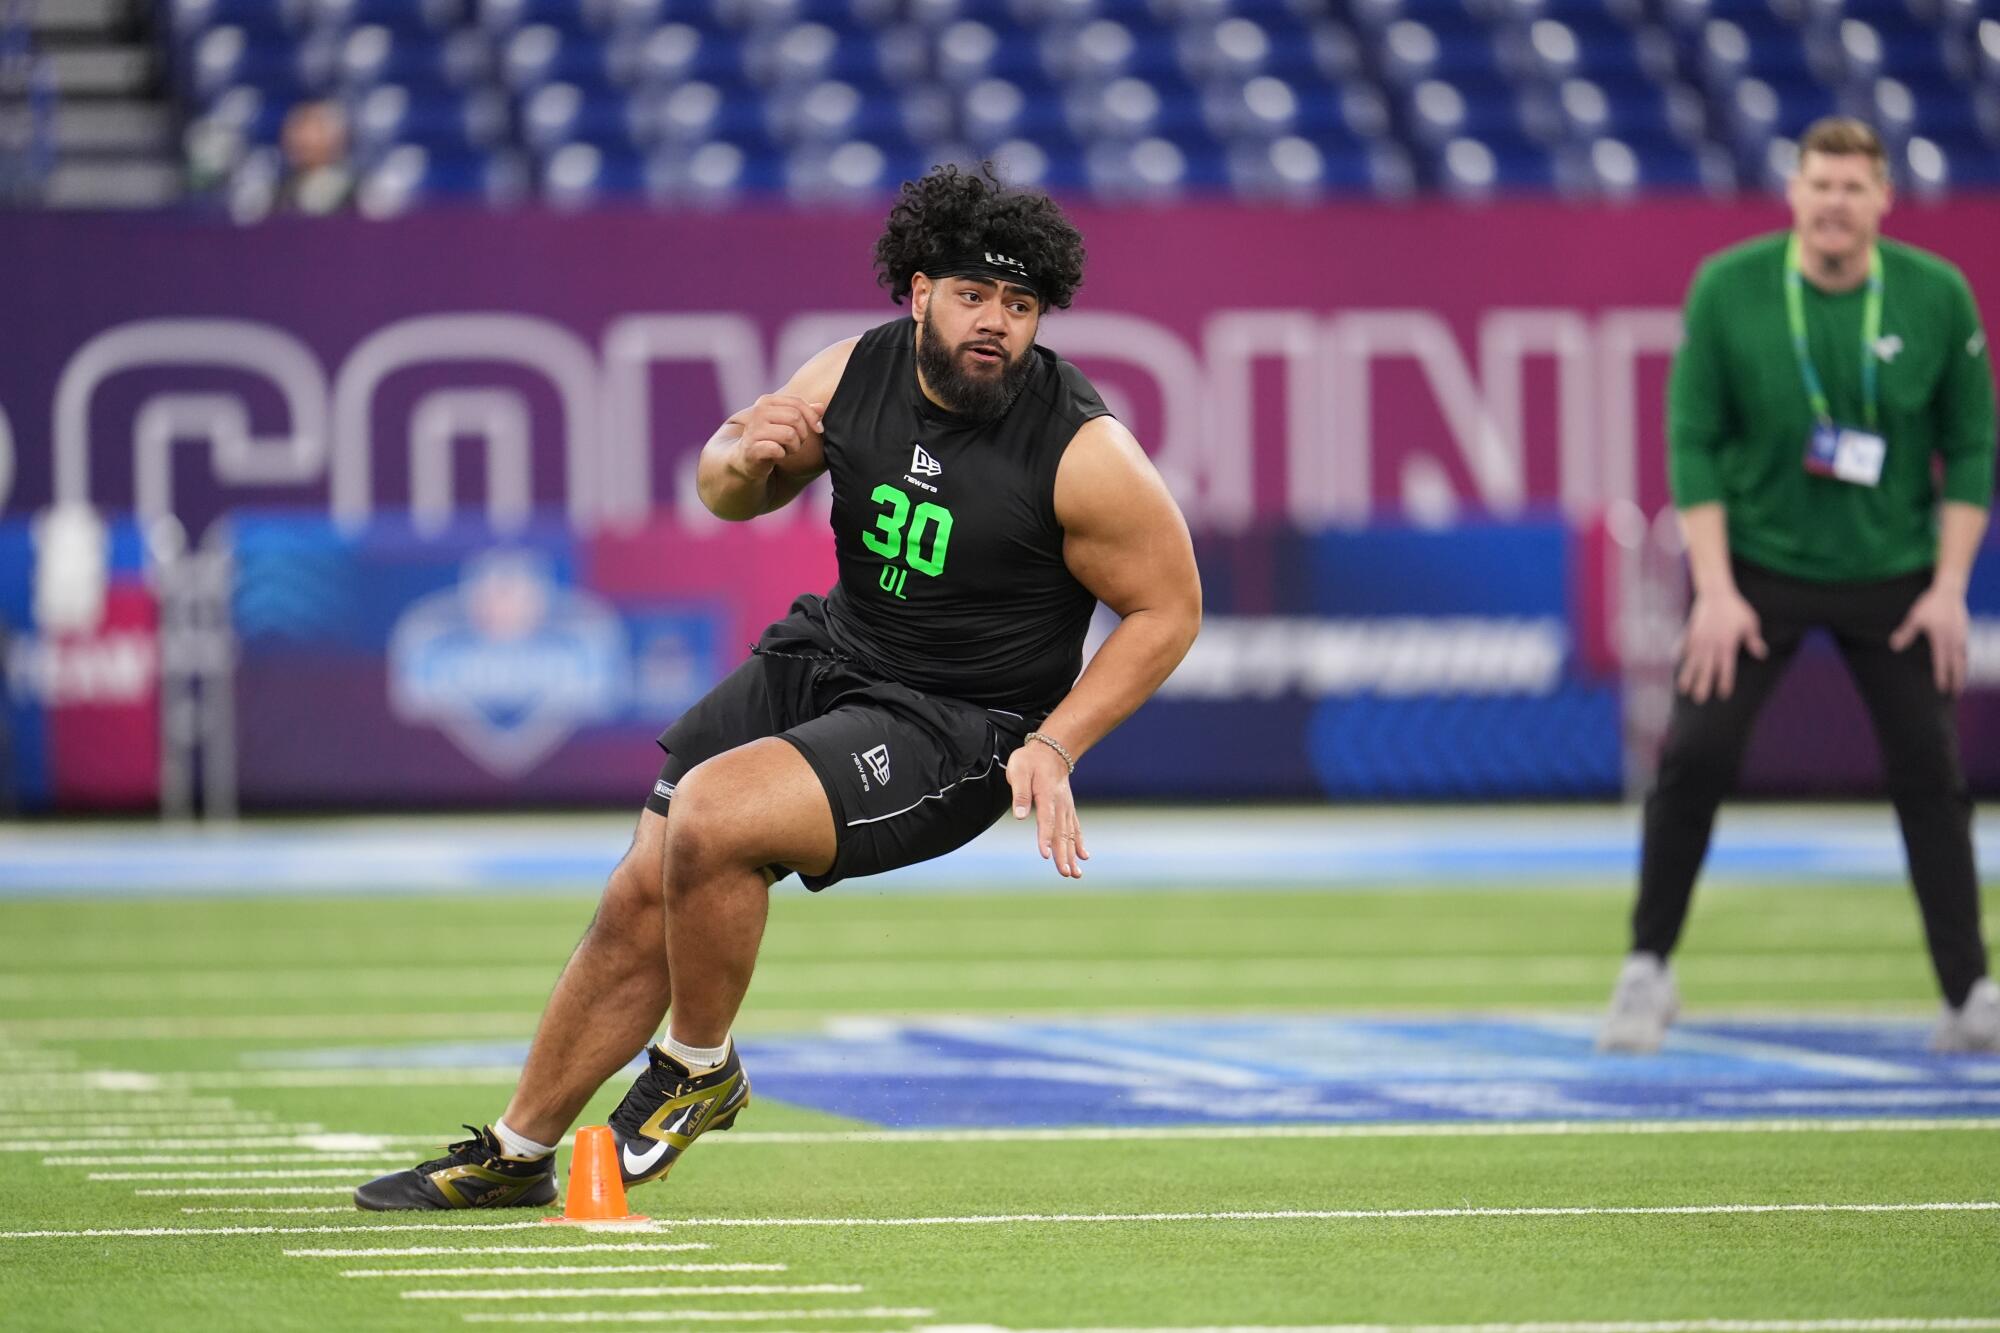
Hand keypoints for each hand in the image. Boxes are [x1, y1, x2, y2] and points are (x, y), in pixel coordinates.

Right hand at [732, 394, 822, 479]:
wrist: (745, 459)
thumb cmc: (770, 438)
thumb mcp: (786, 422)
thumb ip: (803, 413)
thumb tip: (822, 407)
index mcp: (766, 401)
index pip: (797, 403)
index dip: (813, 417)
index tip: (819, 429)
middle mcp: (758, 412)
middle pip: (796, 418)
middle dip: (802, 434)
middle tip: (795, 443)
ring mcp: (753, 429)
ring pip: (790, 434)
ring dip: (794, 446)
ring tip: (786, 450)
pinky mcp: (751, 448)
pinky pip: (777, 449)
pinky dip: (782, 454)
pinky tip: (777, 455)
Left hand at [1006, 740, 1086, 878]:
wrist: (1052, 751)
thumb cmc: (1030, 761)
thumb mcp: (1019, 770)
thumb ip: (1020, 793)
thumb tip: (1020, 816)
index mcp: (1046, 795)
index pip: (1046, 820)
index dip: (1045, 838)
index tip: (1046, 854)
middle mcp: (1060, 804)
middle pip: (1062, 833)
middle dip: (1063, 855)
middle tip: (1066, 873)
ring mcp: (1066, 808)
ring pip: (1070, 835)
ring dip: (1072, 855)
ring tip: (1075, 874)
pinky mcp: (1068, 810)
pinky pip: (1075, 829)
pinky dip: (1079, 843)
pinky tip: (1083, 858)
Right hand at [1677, 586, 1766, 702]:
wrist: (1716, 593)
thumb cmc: (1736, 609)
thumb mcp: (1750, 623)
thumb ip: (1753, 640)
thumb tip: (1762, 655)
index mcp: (1727, 644)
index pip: (1726, 668)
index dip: (1724, 682)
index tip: (1722, 695)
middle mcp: (1711, 644)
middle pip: (1706, 668)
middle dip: (1702, 684)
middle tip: (1699, 700)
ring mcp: (1698, 639)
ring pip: (1692, 661)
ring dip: (1687, 676)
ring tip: (1682, 690)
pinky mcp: (1690, 632)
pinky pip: (1683, 645)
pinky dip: (1678, 654)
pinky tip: (1674, 663)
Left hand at [1890, 583, 1970, 693]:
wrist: (1949, 590)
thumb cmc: (1929, 604)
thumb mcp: (1915, 618)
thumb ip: (1905, 633)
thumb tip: (1894, 646)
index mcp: (1941, 640)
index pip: (1942, 664)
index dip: (1942, 677)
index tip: (1941, 690)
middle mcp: (1954, 640)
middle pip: (1957, 665)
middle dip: (1956, 681)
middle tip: (1955, 695)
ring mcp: (1961, 636)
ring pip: (1963, 658)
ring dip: (1962, 672)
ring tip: (1960, 683)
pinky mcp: (1964, 630)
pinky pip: (1965, 650)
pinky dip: (1964, 660)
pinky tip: (1961, 663)